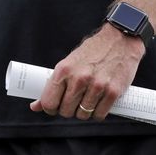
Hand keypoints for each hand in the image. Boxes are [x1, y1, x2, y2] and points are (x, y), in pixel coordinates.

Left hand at [30, 23, 144, 120]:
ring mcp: (97, 86)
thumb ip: (53, 84)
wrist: (120, 39)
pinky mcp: (113, 92)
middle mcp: (79, 78)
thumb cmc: (93, 51)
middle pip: (65, 111)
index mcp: (64, 70)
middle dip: (69, 109)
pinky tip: (99, 102)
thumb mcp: (69, 63)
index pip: (49, 102)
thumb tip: (35, 106)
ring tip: (88, 98)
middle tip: (75, 100)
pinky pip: (99, 115)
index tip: (56, 106)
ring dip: (84, 111)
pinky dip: (98, 112)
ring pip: (83, 115)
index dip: (51, 108)